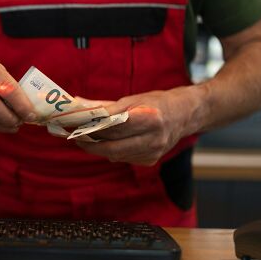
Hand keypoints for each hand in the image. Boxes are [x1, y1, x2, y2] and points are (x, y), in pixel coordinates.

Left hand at [75, 87, 202, 165]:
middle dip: (91, 144)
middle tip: (76, 139)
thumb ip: (105, 106)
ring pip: (116, 155)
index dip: (92, 129)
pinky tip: (106, 143)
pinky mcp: (150, 161)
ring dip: (99, 149)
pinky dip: (112, 151)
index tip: (76, 128)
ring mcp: (153, 152)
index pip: (114, 128)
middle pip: (113, 147)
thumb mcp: (132, 99)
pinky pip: (124, 158)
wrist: (185, 115)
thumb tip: (77, 105)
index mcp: (150, 118)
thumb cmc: (156, 102)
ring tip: (86, 140)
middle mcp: (154, 138)